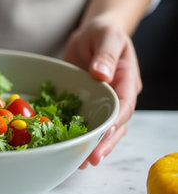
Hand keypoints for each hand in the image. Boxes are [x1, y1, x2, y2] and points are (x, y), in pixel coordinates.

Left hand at [63, 17, 141, 167]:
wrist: (92, 33)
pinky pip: (84, 119)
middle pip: (116, 125)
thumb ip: (106, 55)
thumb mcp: (106, 36)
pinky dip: (78, 132)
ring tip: (79, 161)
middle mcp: (117, 95)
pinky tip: (67, 145)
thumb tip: (101, 74)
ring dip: (92, 144)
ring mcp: (102, 101)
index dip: (116, 123)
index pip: (124, 106)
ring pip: (101, 127)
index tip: (105, 135)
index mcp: (126, 81)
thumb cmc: (103, 32)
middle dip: (105, 143)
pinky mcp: (87, 102)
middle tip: (90, 159)